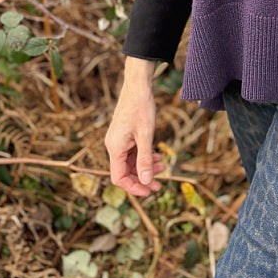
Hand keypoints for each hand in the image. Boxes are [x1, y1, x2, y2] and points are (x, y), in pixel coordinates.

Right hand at [105, 58, 164, 196]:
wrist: (137, 85)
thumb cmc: (141, 107)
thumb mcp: (146, 135)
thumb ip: (145, 159)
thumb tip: (146, 181)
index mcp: (115, 148)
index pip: (119, 177)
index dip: (133, 187)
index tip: (149, 191)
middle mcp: (113, 146)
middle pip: (126, 171)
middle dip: (143, 178)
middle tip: (160, 185)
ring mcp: (119, 140)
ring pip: (131, 162)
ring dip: (146, 166)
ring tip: (163, 166)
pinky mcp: (124, 135)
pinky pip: (133, 152)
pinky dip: (144, 156)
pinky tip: (157, 156)